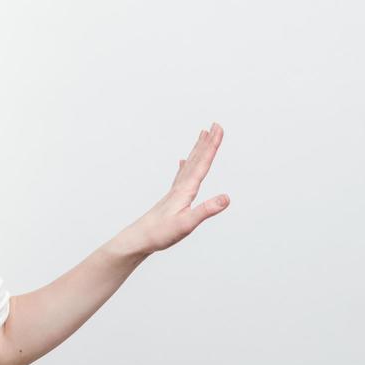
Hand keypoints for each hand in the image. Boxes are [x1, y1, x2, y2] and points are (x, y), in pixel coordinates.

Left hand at [126, 122, 229, 254]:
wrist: (138, 239)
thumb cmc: (160, 234)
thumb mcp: (187, 224)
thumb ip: (206, 210)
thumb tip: (227, 198)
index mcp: (185, 191)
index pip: (202, 164)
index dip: (212, 146)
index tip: (218, 129)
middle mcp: (180, 187)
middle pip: (196, 160)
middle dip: (207, 142)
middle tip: (215, 125)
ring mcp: (174, 192)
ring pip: (189, 165)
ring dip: (197, 150)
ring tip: (202, 135)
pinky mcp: (171, 198)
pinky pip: (180, 176)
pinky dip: (184, 166)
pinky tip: (182, 161)